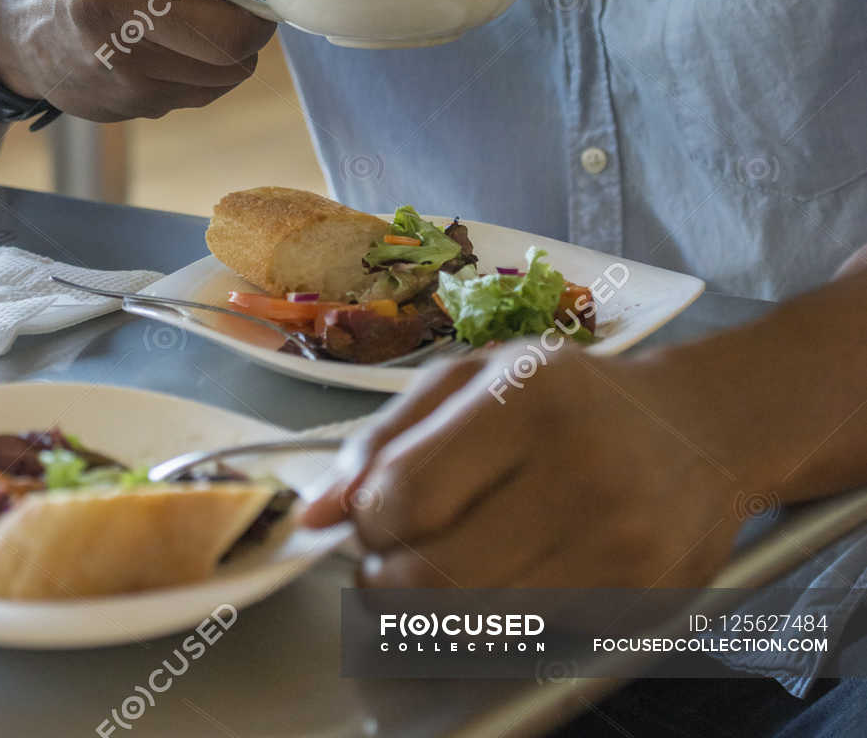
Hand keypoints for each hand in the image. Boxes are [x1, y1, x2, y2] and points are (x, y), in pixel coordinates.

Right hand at [0, 0, 275, 120]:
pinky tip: (182, 42)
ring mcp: (113, 57)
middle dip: (256, 15)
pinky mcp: (124, 98)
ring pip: (227, 67)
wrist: (28, 16)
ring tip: (209, 14)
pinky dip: (209, 67)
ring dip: (236, 43)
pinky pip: (207, 90)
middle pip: (231, 32)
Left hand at [302, 342, 747, 591]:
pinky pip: (534, 641)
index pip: (405, 495)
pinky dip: (495, 629)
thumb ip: (387, 436)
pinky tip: (500, 588)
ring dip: (432, 615)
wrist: (701, 430)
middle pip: (434, 575)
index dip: (368, 524)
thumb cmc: (572, 397)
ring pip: (480, 624)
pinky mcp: (645, 599)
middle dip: (388, 581)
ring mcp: (620, 542)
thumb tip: (317, 512)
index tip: (372, 521)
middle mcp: (580, 468)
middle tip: (391, 563)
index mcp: (529, 395)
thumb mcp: (476, 378)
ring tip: (437, 577)